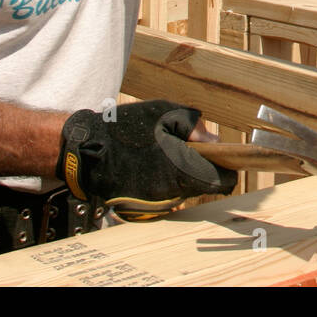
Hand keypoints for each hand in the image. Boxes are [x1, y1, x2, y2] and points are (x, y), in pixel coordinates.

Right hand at [57, 100, 237, 219]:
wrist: (88, 150)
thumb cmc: (127, 127)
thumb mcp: (165, 113)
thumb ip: (194, 126)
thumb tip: (215, 139)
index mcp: (182, 168)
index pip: (221, 181)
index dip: (228, 168)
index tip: (226, 157)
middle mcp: (173, 190)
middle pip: (206, 186)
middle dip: (207, 169)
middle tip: (197, 150)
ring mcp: (158, 200)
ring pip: (188, 189)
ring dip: (188, 173)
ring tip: (173, 153)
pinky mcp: (145, 203)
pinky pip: (169, 192)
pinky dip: (171, 179)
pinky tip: (158, 163)